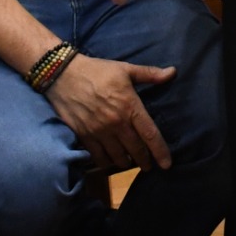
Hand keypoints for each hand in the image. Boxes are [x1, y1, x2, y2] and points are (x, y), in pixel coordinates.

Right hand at [46, 54, 175, 172]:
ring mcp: (99, 132)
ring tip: (129, 162)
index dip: (160, 152)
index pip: (150, 134)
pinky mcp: (83, 136)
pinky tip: (109, 161)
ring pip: (117, 157)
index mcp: (130, 106)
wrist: (63, 75)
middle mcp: (116, 123)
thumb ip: (150, 74)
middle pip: (136, 150)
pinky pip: (98, 157)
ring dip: (126, 162)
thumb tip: (173, 72)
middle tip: (148, 167)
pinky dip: (106, 162)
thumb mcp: (125, 69)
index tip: (167, 165)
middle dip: (144, 161)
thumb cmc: (97, 70)